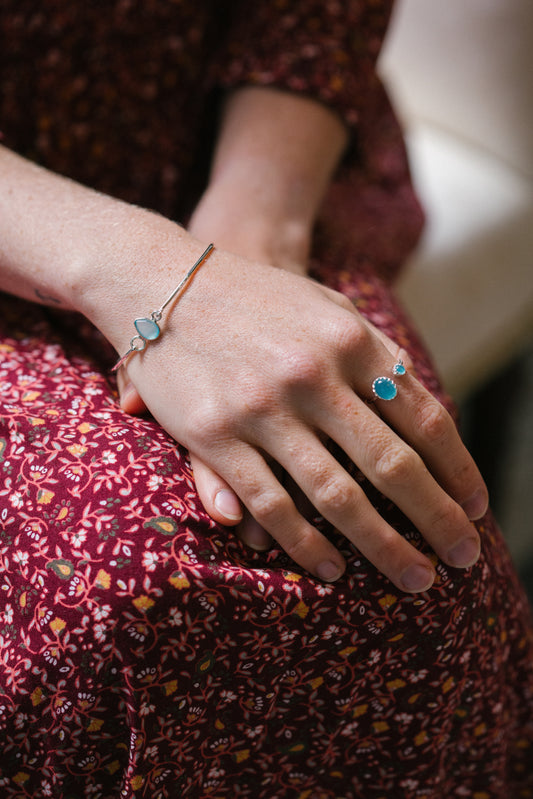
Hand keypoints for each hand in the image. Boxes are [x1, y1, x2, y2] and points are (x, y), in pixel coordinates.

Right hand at [113, 232, 486, 593]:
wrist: (164, 284)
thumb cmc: (258, 300)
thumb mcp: (328, 308)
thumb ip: (378, 356)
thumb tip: (425, 408)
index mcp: (351, 341)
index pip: (425, 419)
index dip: (458, 471)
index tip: (476, 508)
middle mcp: (313, 375)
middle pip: (393, 466)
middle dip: (437, 520)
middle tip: (464, 558)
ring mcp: (263, 408)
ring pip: (337, 496)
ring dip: (384, 546)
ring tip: (414, 578)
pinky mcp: (216, 435)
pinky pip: (271, 503)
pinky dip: (305, 544)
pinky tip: (331, 569)